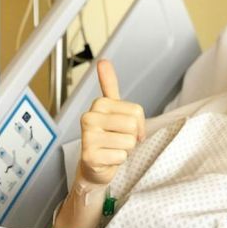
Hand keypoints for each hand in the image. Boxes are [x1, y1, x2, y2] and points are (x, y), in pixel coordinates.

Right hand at [78, 59, 145, 185]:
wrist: (95, 166)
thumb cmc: (107, 137)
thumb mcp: (112, 110)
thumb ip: (109, 85)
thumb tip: (103, 61)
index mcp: (99, 104)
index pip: (136, 111)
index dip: (139, 124)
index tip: (125, 128)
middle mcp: (90, 117)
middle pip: (133, 125)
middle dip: (132, 137)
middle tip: (118, 140)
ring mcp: (88, 136)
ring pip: (129, 141)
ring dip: (125, 149)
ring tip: (112, 148)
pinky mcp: (89, 155)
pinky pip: (121, 156)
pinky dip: (118, 160)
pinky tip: (107, 159)